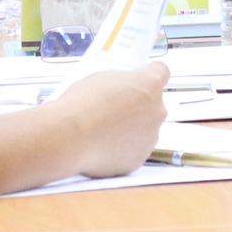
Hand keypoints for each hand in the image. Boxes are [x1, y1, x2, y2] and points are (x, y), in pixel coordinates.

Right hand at [42, 60, 169, 178]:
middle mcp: (157, 111)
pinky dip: (123, 150)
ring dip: (131, 130)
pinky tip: (103, 146)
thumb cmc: (81, 105)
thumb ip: (123, 82)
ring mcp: (150, 137)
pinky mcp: (139, 159)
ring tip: (103, 131)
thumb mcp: (102, 78)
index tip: (143, 80)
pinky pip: (134, 151)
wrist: (69, 137)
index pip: (161, 72)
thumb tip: (124, 89)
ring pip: (145, 130)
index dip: (150, 75)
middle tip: (113, 110)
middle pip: (153, 105)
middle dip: (137, 107)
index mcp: (150, 84)